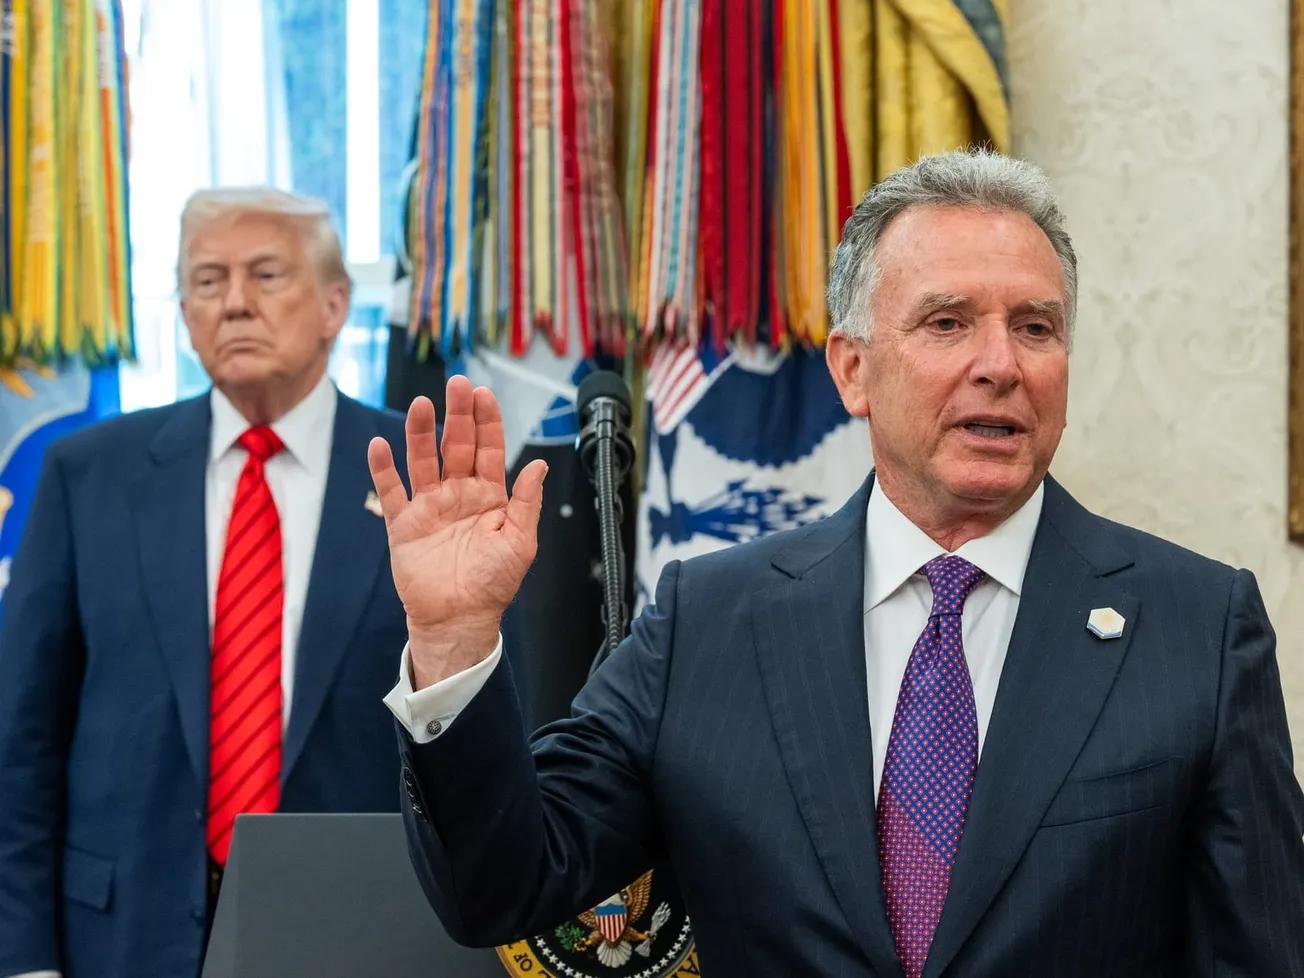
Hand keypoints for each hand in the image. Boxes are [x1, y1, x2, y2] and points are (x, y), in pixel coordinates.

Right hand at [367, 376, 546, 687]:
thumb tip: (539, 465)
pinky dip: (383, 468)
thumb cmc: (492, 585)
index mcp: (490, 496)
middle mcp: (459, 494)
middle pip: (456, 445)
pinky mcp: (403, 524)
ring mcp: (430, 506)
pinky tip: (380, 445)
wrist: (459, 620)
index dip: (487, 422)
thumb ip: (526, 502)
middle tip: (456, 385)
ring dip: (421, 433)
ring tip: (421, 406)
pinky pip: (391, 491)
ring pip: (422, 460)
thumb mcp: (520, 542)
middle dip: (457, 415)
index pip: (489, 449)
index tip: (484, 394)